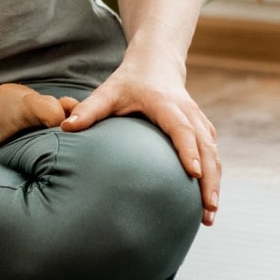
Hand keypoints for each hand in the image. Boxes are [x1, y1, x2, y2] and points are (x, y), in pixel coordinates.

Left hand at [62, 58, 220, 225]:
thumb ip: (89, 109)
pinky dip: (214, 177)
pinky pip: (212, 155)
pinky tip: (207, 201)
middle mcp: (188, 113)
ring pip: (213, 153)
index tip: (194, 174)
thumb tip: (65, 127)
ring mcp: (199, 121)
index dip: (188, 150)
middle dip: (210, 178)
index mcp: (166, 104)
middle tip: (208, 209)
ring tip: (209, 214)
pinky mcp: (203, 130)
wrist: (155, 65)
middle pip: (206, 146)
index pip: (181, 129)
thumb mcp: (107, 92)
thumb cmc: (128, 82)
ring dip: (215, 183)